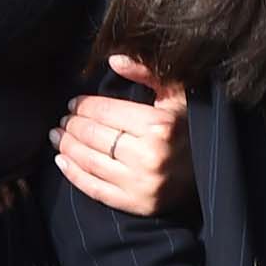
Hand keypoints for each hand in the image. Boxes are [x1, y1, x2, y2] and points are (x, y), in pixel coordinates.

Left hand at [53, 56, 192, 218]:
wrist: (208, 176)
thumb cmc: (189, 130)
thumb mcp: (176, 94)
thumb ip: (146, 73)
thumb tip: (114, 60)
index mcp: (159, 125)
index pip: (106, 112)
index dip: (84, 106)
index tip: (73, 104)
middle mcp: (149, 155)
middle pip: (95, 136)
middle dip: (73, 126)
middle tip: (62, 121)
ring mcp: (142, 183)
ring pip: (91, 162)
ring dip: (67, 148)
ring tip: (57, 137)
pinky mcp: (137, 205)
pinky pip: (95, 189)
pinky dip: (74, 175)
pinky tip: (62, 162)